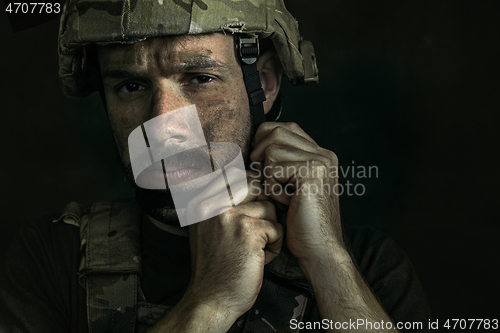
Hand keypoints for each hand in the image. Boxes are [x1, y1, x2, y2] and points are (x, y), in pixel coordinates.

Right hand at [184, 168, 283, 322]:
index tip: (252, 212)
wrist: (211, 299)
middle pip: (255, 184)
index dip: (252, 191)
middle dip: (263, 206)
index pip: (235, 176)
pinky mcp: (248, 231)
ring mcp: (230, 216)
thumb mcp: (207, 228)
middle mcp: (212, 204)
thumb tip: (249, 182)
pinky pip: (276, 228)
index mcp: (201, 202)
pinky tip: (259, 259)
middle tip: (258, 228)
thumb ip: (221, 204)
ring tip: (256, 248)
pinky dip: (274, 245)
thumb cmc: (215, 266)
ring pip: (269, 207)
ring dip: (269, 230)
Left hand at [250, 122, 344, 269]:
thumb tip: (251, 150)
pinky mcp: (312, 172)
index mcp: (320, 155)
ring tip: (281, 195)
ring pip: (271, 148)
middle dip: (260, 154)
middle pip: (274, 131)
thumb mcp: (289, 188)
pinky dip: (272, 188)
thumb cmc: (301, 224)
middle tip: (267, 182)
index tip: (259, 166)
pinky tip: (287, 204)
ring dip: (267, 174)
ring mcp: (320, 161)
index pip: (284, 127)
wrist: (320, 250)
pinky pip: (273, 168)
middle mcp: (323, 153)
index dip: (264, 142)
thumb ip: (281, 165)